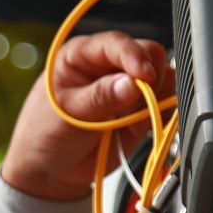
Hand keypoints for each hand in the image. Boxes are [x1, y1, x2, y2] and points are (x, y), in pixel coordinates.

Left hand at [0, 31, 174, 201]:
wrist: (52, 169)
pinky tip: (139, 129)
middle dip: (150, 82)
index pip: (116, 43)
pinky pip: (167, 103)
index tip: (145, 76)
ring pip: (164, 79)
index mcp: (82, 55)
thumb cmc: (45, 133)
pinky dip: (163, 115)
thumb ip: (100, 98)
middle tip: (135, 108)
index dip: (134, 56)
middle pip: (150, 55)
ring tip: (132, 124)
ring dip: (156, 102)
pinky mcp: (141, 109)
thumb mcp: (67, 114)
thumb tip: (132, 83)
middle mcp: (109, 65)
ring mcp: (128, 87)